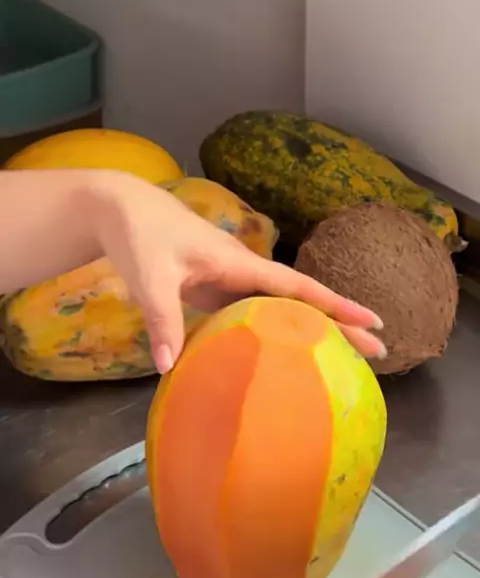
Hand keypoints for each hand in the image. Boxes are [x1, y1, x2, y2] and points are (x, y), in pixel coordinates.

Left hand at [97, 173, 385, 372]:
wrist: (123, 210)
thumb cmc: (141, 235)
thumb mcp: (150, 277)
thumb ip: (162, 319)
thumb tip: (169, 367)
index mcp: (240, 264)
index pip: (298, 287)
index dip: (335, 306)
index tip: (372, 322)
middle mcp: (246, 273)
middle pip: (303, 302)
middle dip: (341, 323)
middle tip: (379, 352)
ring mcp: (234, 283)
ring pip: (285, 309)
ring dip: (317, 330)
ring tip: (349, 357)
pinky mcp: (220, 292)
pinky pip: (260, 315)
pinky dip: (282, 332)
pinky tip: (291, 354)